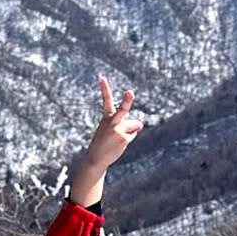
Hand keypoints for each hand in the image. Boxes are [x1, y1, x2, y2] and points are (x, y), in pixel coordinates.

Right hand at [68, 77, 143, 205]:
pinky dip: (128, 139)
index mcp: (106, 117)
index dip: (104, 88)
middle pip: (122, 109)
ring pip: (134, 125)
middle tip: (130, 92)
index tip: (101, 77)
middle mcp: (112, 122)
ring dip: (131, 130)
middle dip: (127, 101)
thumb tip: (140, 124)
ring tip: (118, 138)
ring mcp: (118, 130)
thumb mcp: (113, 130)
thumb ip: (127, 124)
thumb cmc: (104, 141)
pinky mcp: (123, 138)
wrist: (96, 157)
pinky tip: (119, 144)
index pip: (106, 100)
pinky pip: (133, 135)